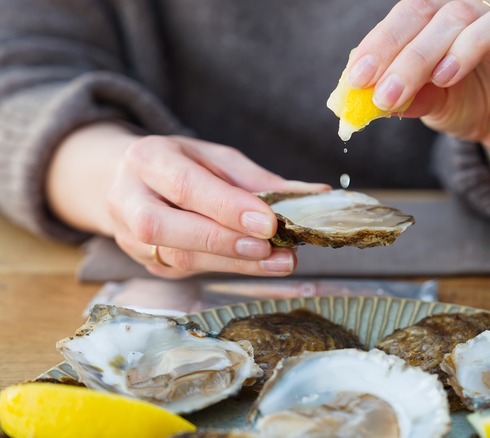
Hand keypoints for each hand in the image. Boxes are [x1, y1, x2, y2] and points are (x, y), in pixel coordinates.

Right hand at [46, 123, 328, 278]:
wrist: (125, 181)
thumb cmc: (180, 164)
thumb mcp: (217, 159)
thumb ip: (259, 179)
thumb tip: (316, 194)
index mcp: (147, 160)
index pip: (185, 186)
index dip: (227, 207)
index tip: (268, 221)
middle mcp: (128, 199)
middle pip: (167, 228)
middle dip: (224, 241)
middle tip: (272, 247)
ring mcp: (131, 237)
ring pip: (179, 257)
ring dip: (235, 263)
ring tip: (280, 260)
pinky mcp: (148, 263)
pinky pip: (188, 270)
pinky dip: (229, 268)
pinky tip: (261, 264)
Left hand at [345, 0, 489, 200]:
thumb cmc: (473, 106)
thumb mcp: (434, 106)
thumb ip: (408, 96)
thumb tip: (369, 96)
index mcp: (447, 16)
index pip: (411, 15)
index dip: (383, 43)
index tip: (358, 78)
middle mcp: (484, 9)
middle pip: (449, 15)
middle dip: (413, 56)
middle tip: (388, 94)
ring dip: (467, 44)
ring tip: (443, 78)